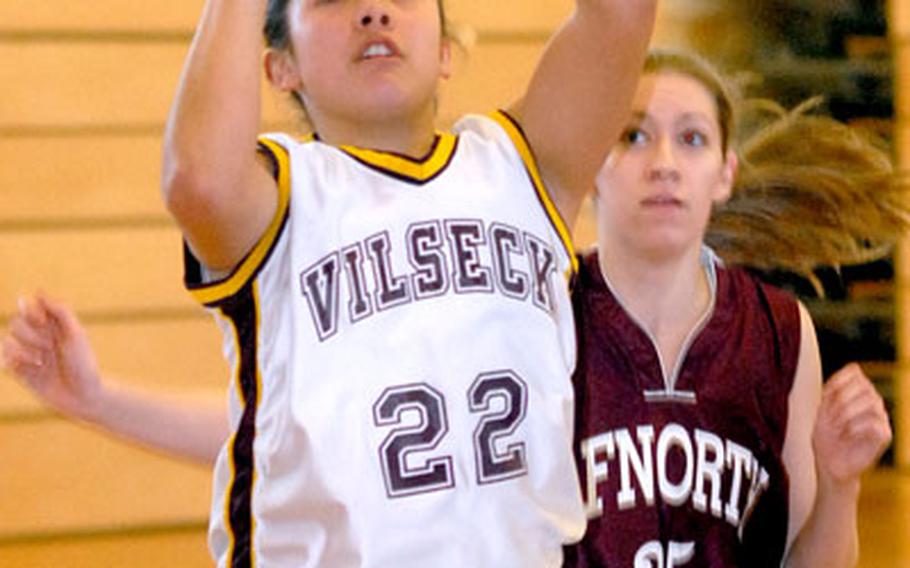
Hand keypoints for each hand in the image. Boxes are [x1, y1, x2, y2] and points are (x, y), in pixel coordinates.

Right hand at [2, 295, 103, 420]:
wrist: (83, 396)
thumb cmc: (84, 364)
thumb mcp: (76, 334)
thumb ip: (59, 311)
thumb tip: (37, 291)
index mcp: (53, 326)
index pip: (29, 308)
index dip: (32, 313)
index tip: (45, 323)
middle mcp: (39, 338)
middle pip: (16, 323)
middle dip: (30, 335)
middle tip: (49, 348)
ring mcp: (29, 354)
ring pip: (7, 341)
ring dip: (22, 350)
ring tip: (40, 362)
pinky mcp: (22, 372)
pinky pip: (5, 360)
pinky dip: (13, 361)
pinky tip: (29, 367)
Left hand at [812, 363, 891, 485]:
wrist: (829, 462)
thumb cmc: (826, 435)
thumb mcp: (823, 408)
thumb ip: (835, 388)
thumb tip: (854, 367)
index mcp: (856, 391)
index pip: (854, 372)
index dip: (837, 383)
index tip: (825, 399)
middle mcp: (872, 400)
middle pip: (863, 386)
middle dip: (841, 401)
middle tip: (831, 418)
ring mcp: (880, 416)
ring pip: (871, 402)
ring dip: (848, 414)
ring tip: (839, 428)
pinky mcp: (885, 434)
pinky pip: (876, 422)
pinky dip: (857, 427)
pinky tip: (849, 435)